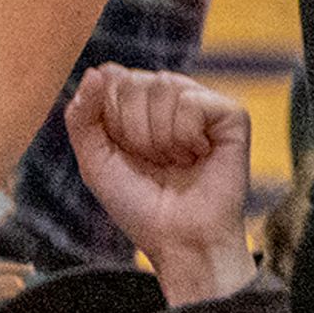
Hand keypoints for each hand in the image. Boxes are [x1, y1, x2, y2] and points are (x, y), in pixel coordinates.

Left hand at [65, 67, 255, 306]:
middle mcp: (169, 96)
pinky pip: (191, 101)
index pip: (111, 76)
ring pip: (163, 86)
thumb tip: (96, 72)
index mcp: (138, 103)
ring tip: (177, 161)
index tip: (125, 153)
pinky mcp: (231, 114)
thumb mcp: (95, 162)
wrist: (179, 240)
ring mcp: (201, 102)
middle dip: (133, 131)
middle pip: (133, 81)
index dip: (110, 118)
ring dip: (160, 138)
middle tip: (154, 161)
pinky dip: (186, 136)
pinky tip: (199, 155)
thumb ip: (82, 117)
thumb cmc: (139, 205)